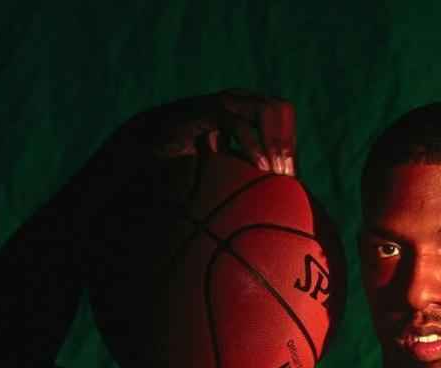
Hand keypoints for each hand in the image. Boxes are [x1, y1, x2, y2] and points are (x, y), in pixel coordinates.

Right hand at [113, 89, 296, 175]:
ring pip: (266, 109)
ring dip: (275, 142)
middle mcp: (240, 99)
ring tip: (274, 172)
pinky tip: (259, 166)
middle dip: (286, 142)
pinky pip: (237, 121)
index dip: (290, 142)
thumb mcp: (225, 163)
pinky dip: (252, 144)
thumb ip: (246, 171)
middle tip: (287, 176)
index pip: (283, 116)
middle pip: (280, 108)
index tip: (290, 177)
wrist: (149, 141)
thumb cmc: (189, 156)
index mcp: (247, 108)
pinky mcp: (207, 109)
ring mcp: (225, 101)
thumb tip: (277, 194)